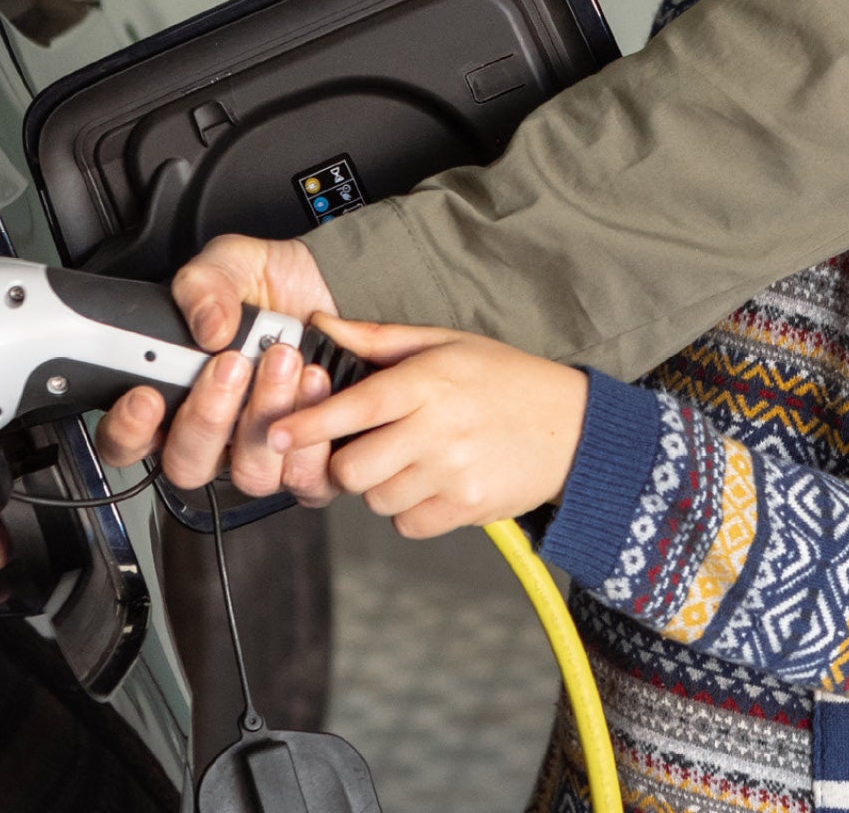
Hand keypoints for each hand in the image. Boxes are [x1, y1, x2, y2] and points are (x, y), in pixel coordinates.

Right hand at [93, 235, 340, 501]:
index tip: (146, 396)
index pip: (128, 441)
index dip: (129, 430)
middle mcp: (213, 436)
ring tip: (283, 359)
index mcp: (172, 399)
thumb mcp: (228, 265)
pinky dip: (311, 434)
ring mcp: (260, 453)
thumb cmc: (273, 288)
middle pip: (188, 464)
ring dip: (265, 414)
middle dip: (208, 416)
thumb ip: (204, 286)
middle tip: (230, 365)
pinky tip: (314, 382)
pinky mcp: (309, 461)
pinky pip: (305, 476)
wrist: (336, 288)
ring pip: (250, 472)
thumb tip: (208, 327)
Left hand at [267, 317, 587, 537]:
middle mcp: (438, 429)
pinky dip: (408, 510)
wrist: (575, 428)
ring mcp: (453, 473)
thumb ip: (378, 339)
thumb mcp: (445, 343)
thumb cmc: (505, 379)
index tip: (274, 432)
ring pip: (376, 499)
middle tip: (363, 447)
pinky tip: (429, 483)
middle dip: (345, 463)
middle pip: (354, 468)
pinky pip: (407, 524)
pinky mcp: (467, 508)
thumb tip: (321, 323)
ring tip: (407, 461)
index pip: (355, 407)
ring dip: (378, 486)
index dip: (309, 423)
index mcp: (428, 382)